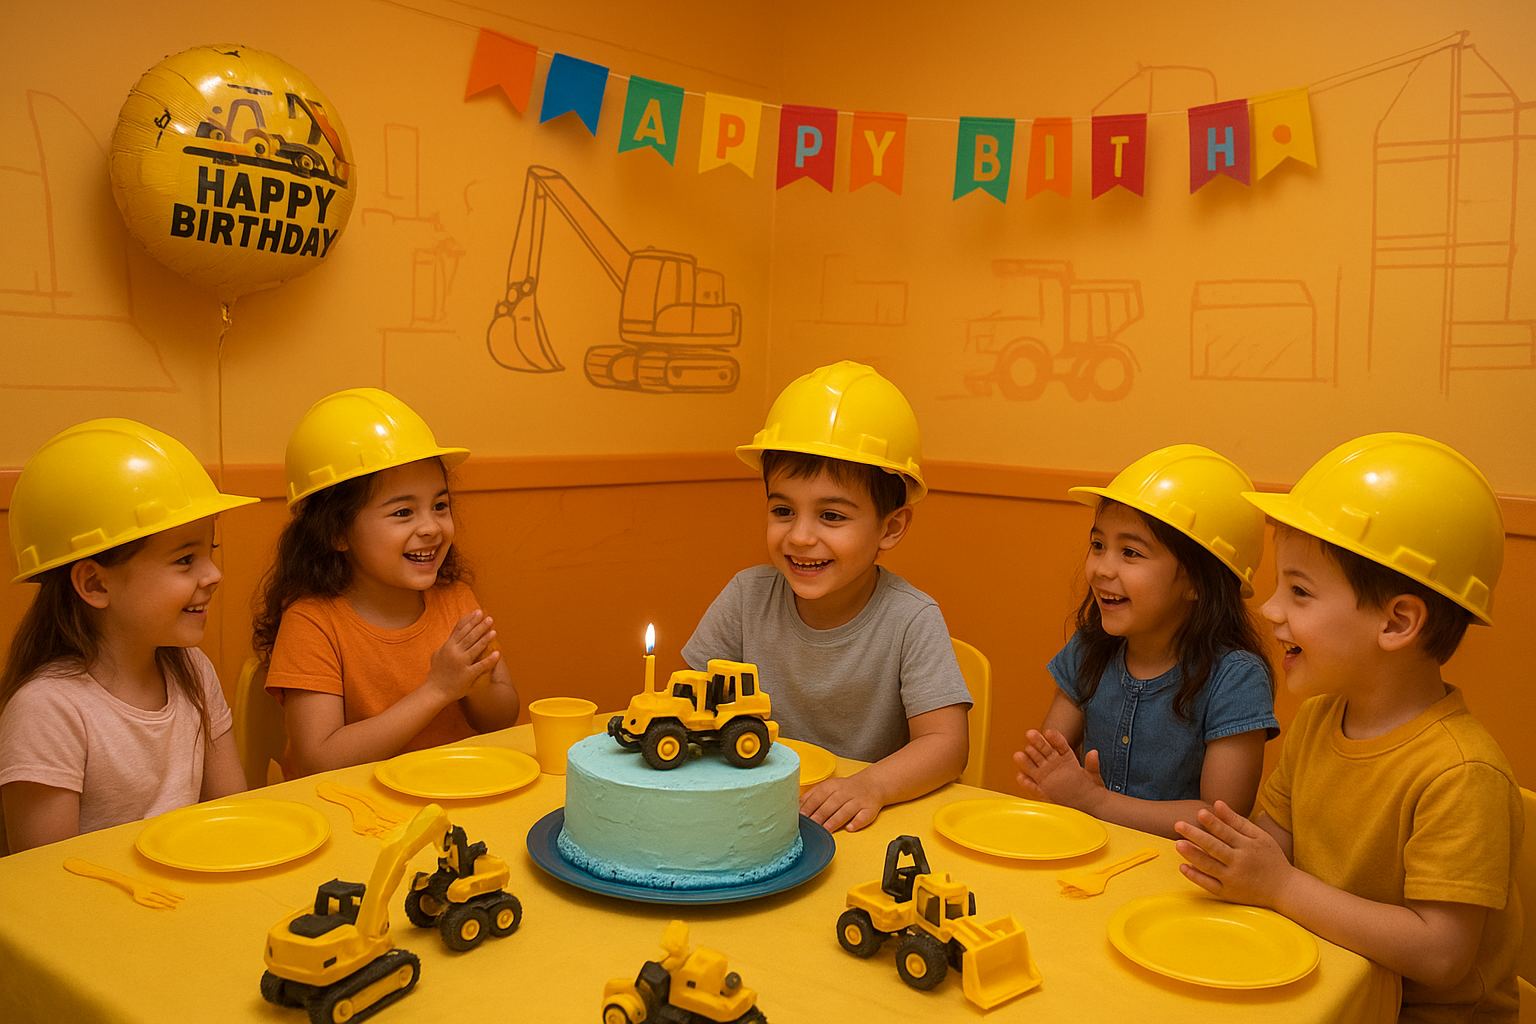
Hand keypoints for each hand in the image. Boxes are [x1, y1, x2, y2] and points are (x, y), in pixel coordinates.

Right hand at [425, 611, 498, 702]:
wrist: (435, 691)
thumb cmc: (437, 673)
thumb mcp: (438, 654)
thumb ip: (447, 643)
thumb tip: (454, 633)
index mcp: (447, 646)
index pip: (460, 630)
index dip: (470, 620)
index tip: (478, 612)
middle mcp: (454, 653)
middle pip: (469, 636)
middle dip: (480, 626)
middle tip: (489, 618)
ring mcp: (461, 664)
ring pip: (475, 648)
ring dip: (485, 639)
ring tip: (494, 631)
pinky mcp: (467, 675)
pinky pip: (480, 666)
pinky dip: (489, 660)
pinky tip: (497, 653)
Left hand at [800, 772, 882, 832]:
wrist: (872, 784)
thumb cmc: (845, 789)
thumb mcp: (828, 787)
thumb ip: (812, 796)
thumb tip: (795, 808)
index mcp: (832, 786)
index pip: (818, 796)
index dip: (809, 807)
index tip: (800, 817)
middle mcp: (845, 793)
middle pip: (830, 805)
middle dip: (819, 816)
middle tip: (810, 827)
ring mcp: (858, 801)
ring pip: (845, 811)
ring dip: (835, 821)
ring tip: (825, 830)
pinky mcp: (869, 810)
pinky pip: (863, 816)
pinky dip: (857, 822)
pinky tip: (850, 828)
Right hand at [1012, 729, 1105, 811]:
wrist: (1086, 805)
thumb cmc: (1090, 789)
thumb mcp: (1093, 777)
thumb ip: (1092, 766)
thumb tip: (1094, 753)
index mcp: (1067, 758)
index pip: (1060, 745)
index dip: (1054, 738)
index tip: (1048, 732)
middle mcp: (1054, 764)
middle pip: (1044, 750)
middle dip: (1037, 742)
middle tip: (1030, 734)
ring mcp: (1046, 776)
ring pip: (1034, 766)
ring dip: (1026, 760)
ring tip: (1019, 755)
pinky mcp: (1042, 790)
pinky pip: (1033, 786)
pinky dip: (1026, 782)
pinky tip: (1021, 777)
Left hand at [1174, 800, 1292, 906]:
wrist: (1284, 890)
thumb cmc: (1271, 858)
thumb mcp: (1260, 837)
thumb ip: (1237, 821)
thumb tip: (1217, 803)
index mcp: (1248, 847)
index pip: (1227, 833)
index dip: (1213, 823)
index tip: (1200, 813)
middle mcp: (1240, 863)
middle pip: (1215, 848)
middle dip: (1196, 836)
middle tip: (1178, 825)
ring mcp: (1233, 880)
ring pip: (1209, 866)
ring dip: (1193, 855)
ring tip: (1178, 844)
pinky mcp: (1229, 894)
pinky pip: (1209, 885)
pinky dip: (1196, 877)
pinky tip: (1183, 867)